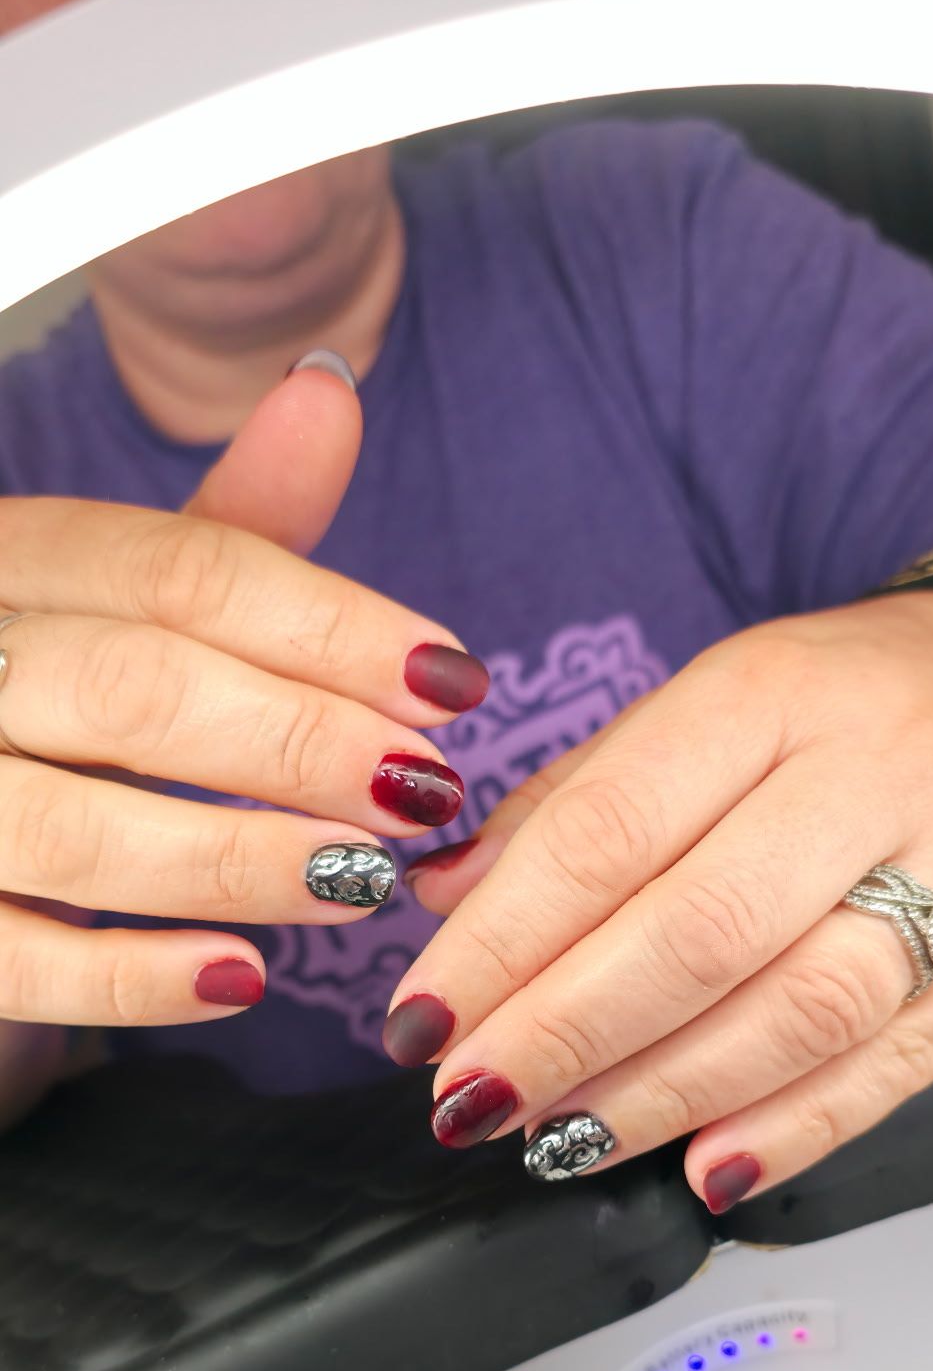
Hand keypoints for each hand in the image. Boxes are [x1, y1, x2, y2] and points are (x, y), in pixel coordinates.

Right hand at [0, 360, 486, 1029]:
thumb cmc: (46, 704)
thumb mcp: (120, 602)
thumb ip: (227, 526)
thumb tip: (329, 390)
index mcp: (10, 561)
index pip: (176, 571)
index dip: (329, 628)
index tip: (451, 683)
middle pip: (132, 689)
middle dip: (299, 744)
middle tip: (423, 793)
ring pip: (72, 831)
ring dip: (237, 861)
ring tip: (364, 883)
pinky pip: (15, 961)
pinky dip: (132, 979)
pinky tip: (242, 978)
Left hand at [385, 596, 932, 1207]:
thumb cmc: (831, 709)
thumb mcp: (698, 707)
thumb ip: (572, 801)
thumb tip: (443, 898)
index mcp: (765, 696)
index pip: (607, 831)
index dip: (500, 941)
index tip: (422, 1019)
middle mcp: (864, 779)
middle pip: (699, 930)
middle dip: (564, 1033)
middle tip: (472, 1097)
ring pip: (801, 1010)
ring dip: (661, 1095)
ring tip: (559, 1140)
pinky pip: (891, 1064)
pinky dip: (794, 1129)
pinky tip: (707, 1168)